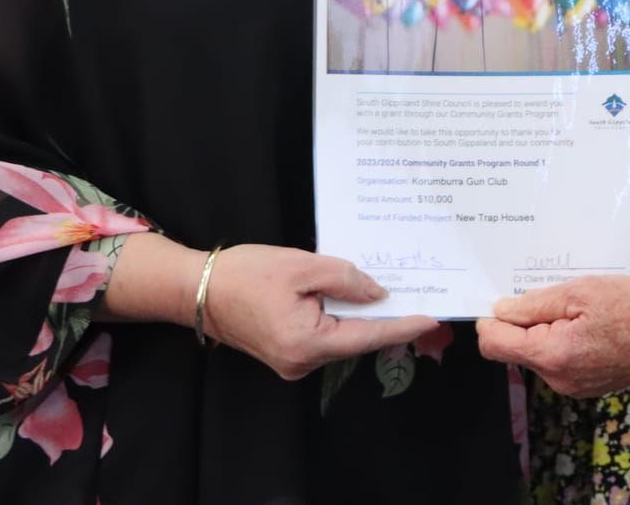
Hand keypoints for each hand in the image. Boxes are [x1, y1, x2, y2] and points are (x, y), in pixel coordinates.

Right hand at [200, 244, 437, 380]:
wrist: (197, 291)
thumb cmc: (245, 274)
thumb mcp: (301, 265)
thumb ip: (345, 278)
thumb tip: (378, 295)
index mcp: (308, 343)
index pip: (368, 335)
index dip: (402, 326)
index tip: (432, 318)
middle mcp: (303, 362)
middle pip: (356, 339)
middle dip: (385, 318)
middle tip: (418, 295)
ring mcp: (293, 364)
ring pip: (341, 338)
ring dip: (361, 317)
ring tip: (388, 291)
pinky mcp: (287, 356)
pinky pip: (324, 337)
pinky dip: (340, 319)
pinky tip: (351, 298)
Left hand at [476, 275, 629, 398]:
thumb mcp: (582, 291)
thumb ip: (536, 304)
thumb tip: (500, 311)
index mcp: (553, 355)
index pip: (494, 344)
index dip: (490, 321)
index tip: (503, 300)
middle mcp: (558, 379)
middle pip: (516, 350)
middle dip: (524, 323)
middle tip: (554, 297)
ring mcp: (573, 387)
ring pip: (538, 355)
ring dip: (546, 331)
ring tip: (577, 310)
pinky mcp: (586, 387)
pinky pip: (559, 362)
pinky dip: (563, 342)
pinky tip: (589, 326)